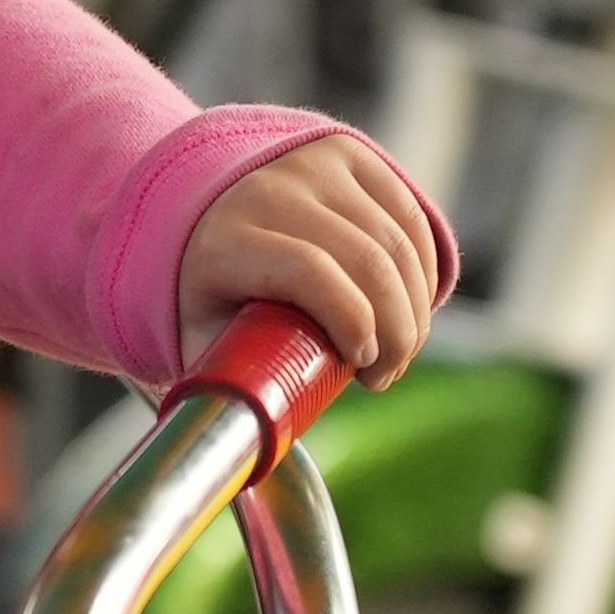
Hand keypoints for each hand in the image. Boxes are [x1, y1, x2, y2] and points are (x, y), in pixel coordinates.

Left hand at [177, 132, 438, 391]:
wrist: (191, 204)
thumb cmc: (201, 292)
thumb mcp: (197, 338)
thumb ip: (222, 387)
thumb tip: (246, 459)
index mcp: (225, 237)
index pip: (309, 272)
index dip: (353, 322)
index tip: (362, 369)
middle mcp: (269, 188)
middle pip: (366, 260)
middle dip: (396, 329)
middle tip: (384, 375)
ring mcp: (312, 164)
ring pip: (396, 240)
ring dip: (414, 306)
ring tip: (396, 349)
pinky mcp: (348, 154)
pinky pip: (408, 216)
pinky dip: (423, 268)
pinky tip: (414, 303)